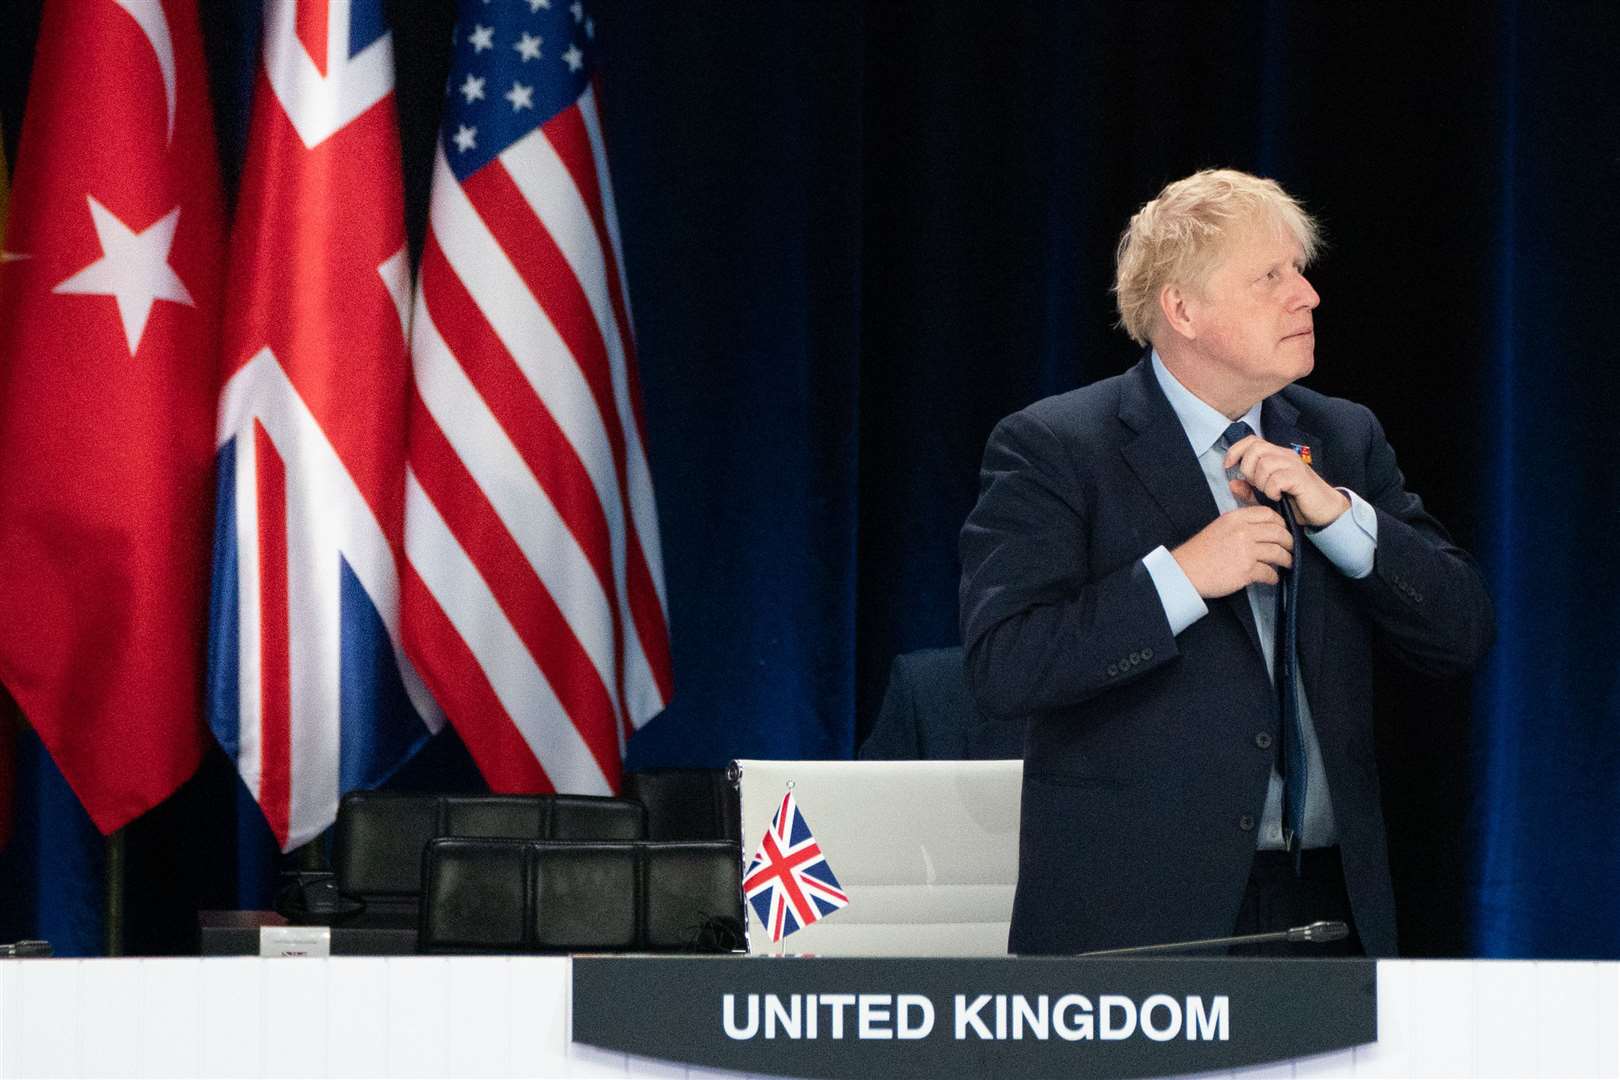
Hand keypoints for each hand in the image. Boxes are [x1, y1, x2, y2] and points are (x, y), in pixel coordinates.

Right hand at [1171, 505, 1293, 597]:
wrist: (1186, 571)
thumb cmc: (1200, 551)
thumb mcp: (1219, 527)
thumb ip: (1240, 524)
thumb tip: (1263, 528)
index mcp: (1235, 518)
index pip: (1268, 514)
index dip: (1280, 522)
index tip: (1282, 530)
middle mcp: (1243, 532)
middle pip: (1278, 532)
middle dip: (1288, 542)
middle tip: (1289, 548)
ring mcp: (1246, 551)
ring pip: (1278, 553)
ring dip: (1286, 560)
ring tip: (1286, 563)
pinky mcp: (1246, 571)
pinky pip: (1269, 572)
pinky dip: (1273, 577)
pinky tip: (1272, 578)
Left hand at [1223, 435, 1349, 526]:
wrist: (1324, 511)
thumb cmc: (1297, 503)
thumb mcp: (1267, 497)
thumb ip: (1249, 491)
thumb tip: (1232, 484)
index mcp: (1277, 455)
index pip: (1252, 441)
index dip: (1236, 450)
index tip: (1228, 466)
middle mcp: (1285, 455)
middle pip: (1255, 449)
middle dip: (1247, 469)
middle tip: (1255, 485)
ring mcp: (1294, 465)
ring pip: (1264, 463)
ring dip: (1260, 481)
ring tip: (1268, 492)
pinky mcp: (1300, 477)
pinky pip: (1276, 478)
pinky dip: (1271, 490)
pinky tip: (1277, 497)